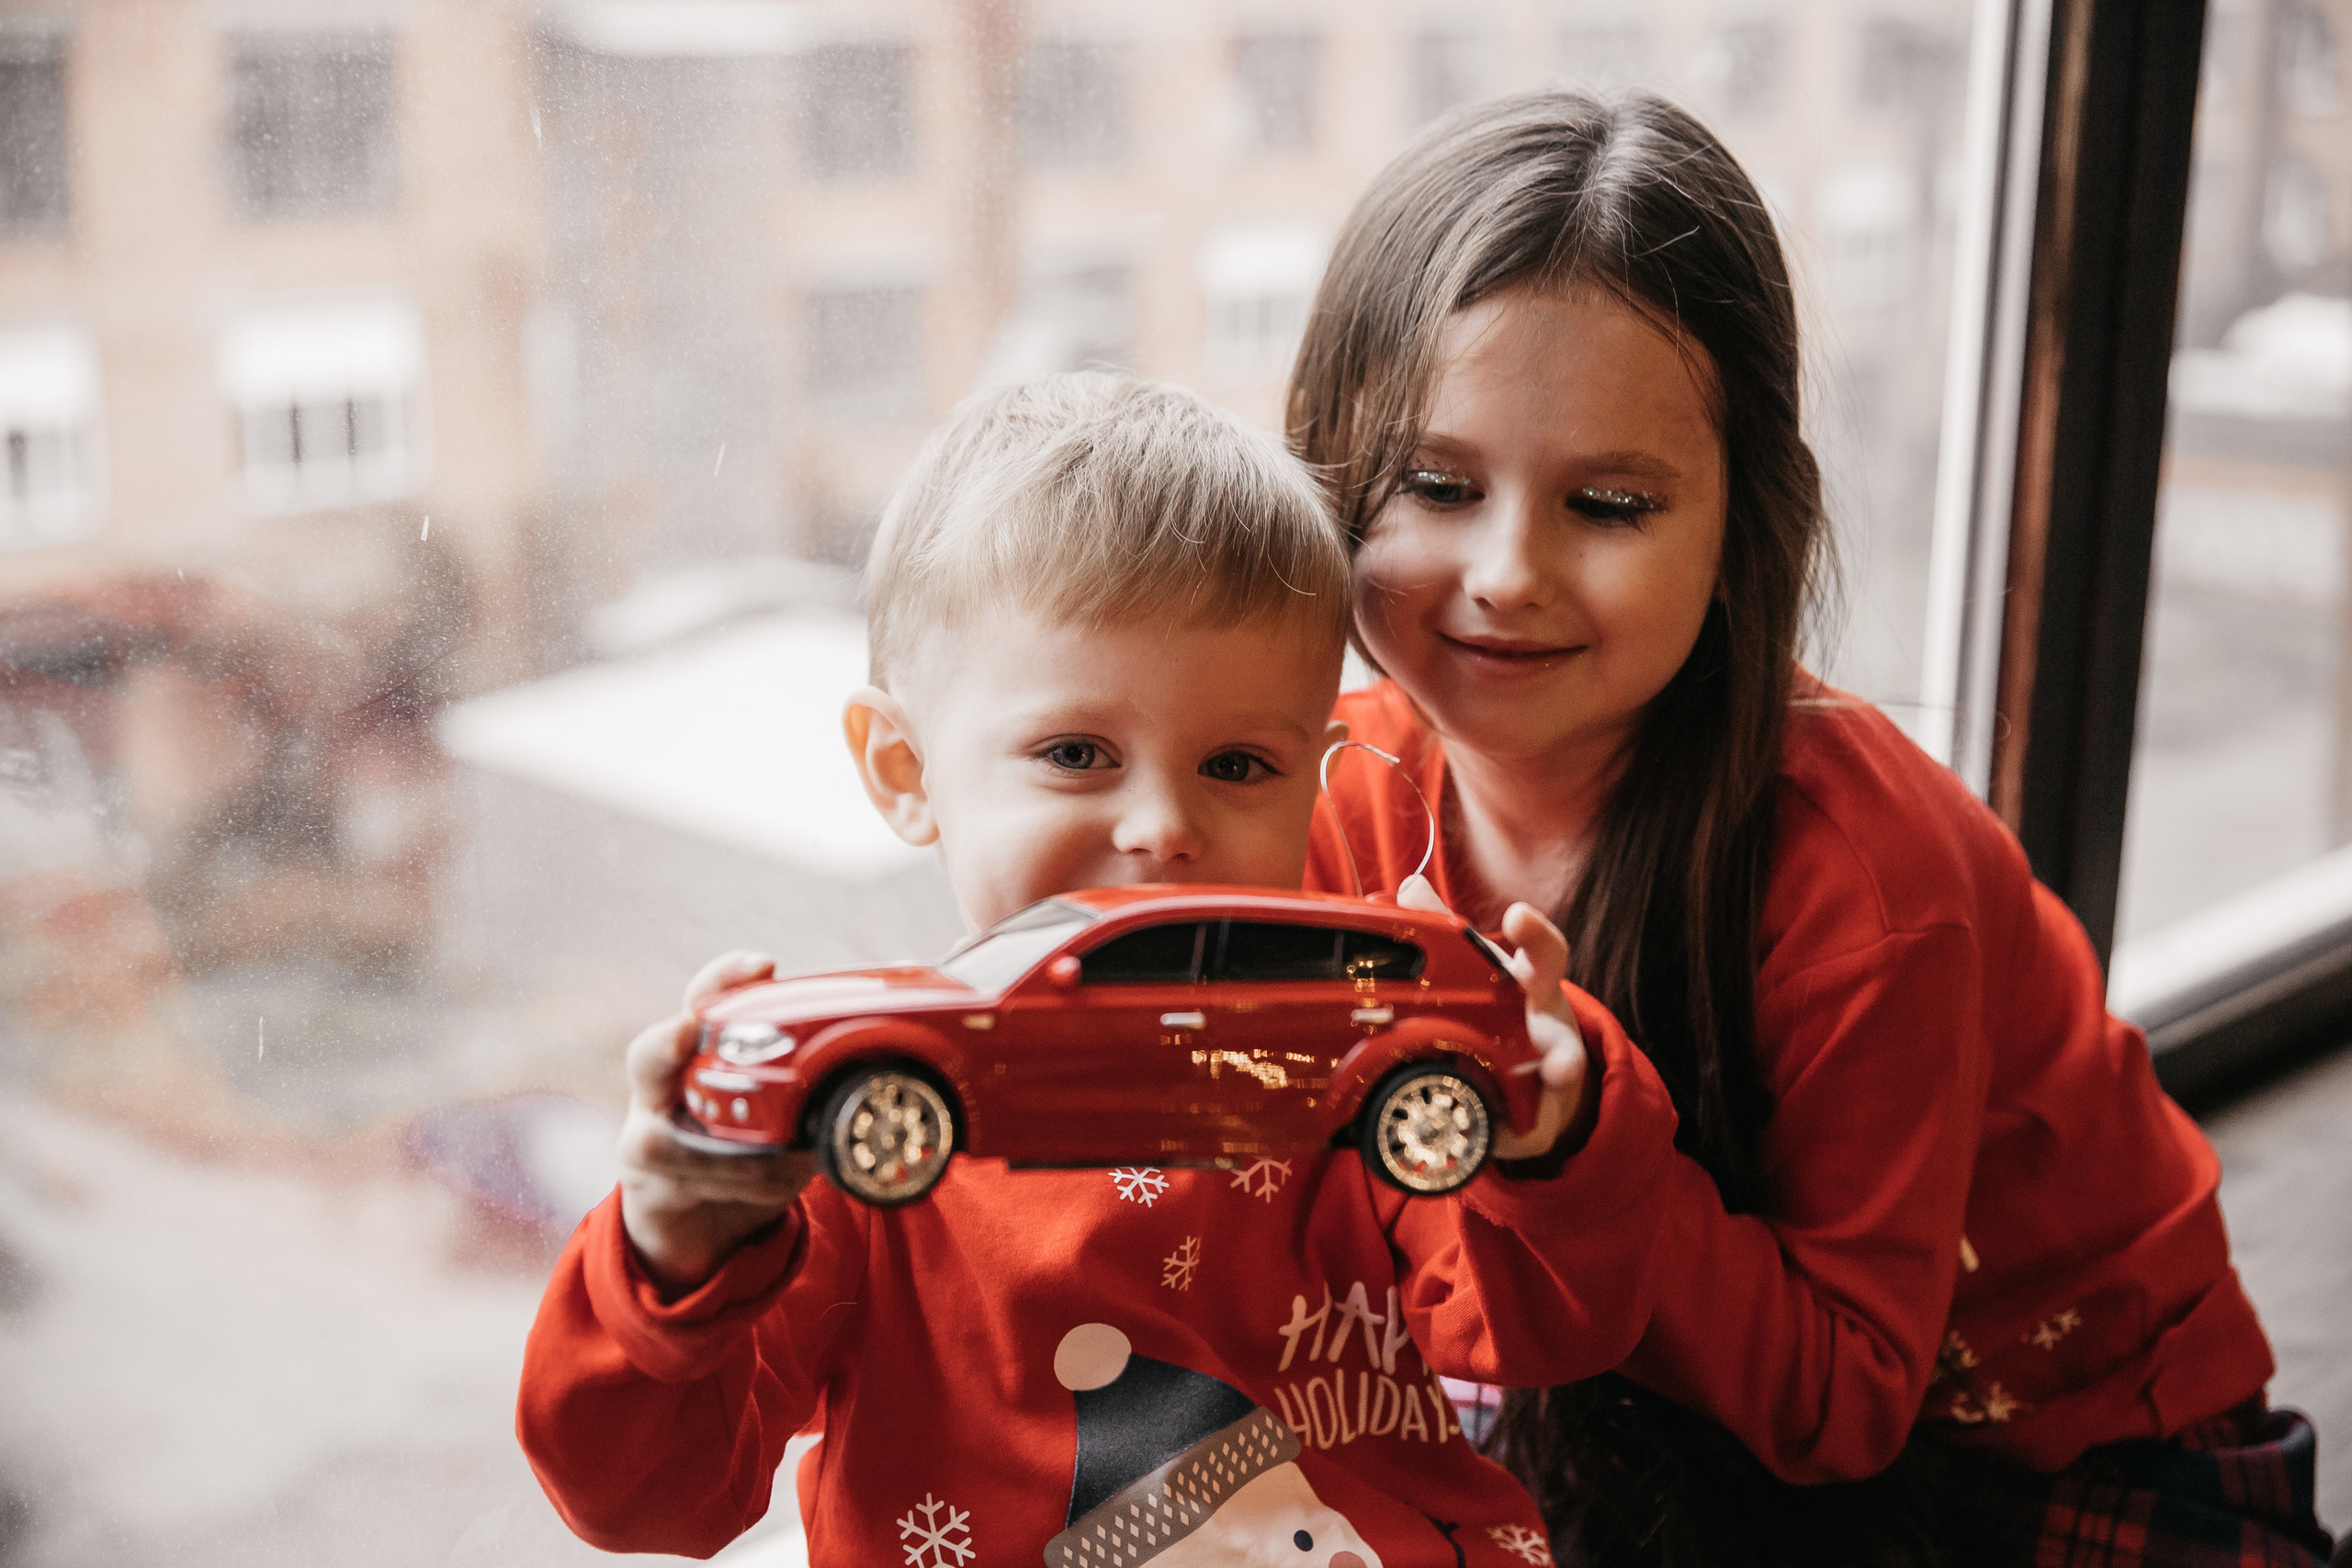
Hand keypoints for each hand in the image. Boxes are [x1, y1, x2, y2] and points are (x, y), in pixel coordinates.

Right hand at [617, 950, 821, 1297]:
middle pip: (648, 1056)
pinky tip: (782, 1181)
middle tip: (687, 1032)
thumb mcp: (796, 1100)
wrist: (712, 1221)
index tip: (766, 964)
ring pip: (667, 1135)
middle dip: (667, 1043)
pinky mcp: (654, 1190)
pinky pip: (691, 1184)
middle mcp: (666, 1087)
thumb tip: (903, 984)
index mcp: (705, 1050)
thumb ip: (834, 1059)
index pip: (706, 998)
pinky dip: (746, 1184)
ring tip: (792, 1158)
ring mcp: (649, 1140)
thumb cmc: (756, 1143)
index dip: (727, 977)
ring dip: (735, 1152)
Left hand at [1396, 877, 1595, 1162]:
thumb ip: (1444, 929)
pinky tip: (1512, 1129)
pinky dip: (1522, 1125)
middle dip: (1545, 973)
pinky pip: (1532, 1119)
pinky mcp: (1541, 1111)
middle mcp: (1543, 1015)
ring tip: (1557, 1070)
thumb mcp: (1476, 972)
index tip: (1517, 914)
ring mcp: (1551, 1062)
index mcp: (1524, 981)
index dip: (1532, 932)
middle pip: (1552, 991)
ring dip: (1560, 1062)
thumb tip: (1409, 884)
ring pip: (1561, 1058)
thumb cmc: (1498, 1016)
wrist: (1534, 1086)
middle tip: (1540, 979)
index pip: (1540, 949)